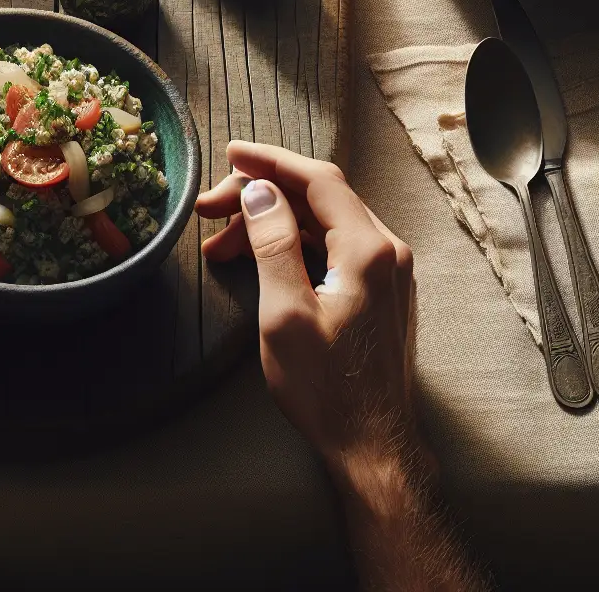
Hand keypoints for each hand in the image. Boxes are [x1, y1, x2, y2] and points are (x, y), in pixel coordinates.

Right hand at [196, 141, 414, 465]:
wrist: (372, 445)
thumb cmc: (326, 389)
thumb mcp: (285, 313)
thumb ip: (273, 244)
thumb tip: (259, 193)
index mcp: (368, 250)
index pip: (318, 179)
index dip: (270, 161)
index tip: (230, 154)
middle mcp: (388, 252)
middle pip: (320, 198)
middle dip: (262, 195)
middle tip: (209, 211)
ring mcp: (389, 273)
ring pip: (324, 224)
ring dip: (273, 224)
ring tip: (220, 247)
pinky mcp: (381, 292)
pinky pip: (335, 248)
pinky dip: (294, 245)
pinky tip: (258, 261)